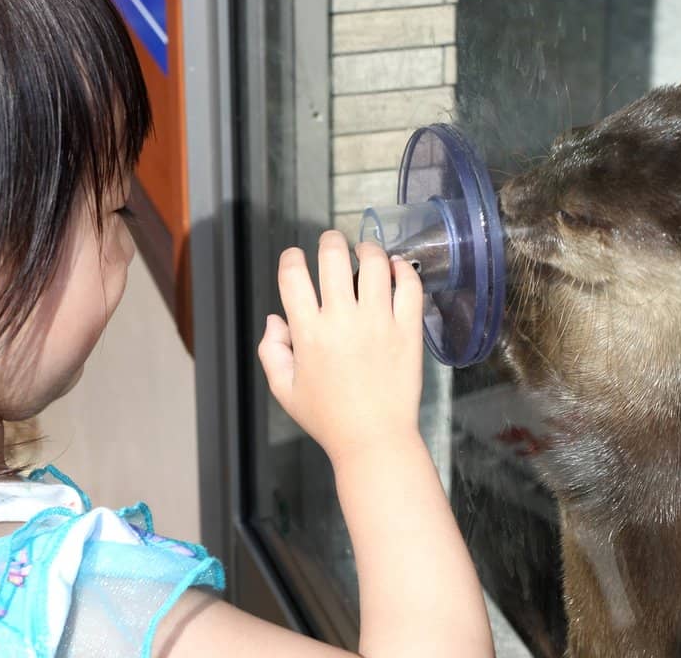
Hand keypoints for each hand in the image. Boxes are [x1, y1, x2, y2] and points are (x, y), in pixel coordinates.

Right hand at [258, 231, 423, 464]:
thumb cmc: (329, 419)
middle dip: (330, 240)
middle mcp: (342, 321)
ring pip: (374, 263)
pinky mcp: (407, 331)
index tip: (295, 258)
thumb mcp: (284, 390)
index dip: (291, 258)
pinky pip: (409, 286)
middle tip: (332, 243)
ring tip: (366, 253)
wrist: (374, 440)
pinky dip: (403, 270)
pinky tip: (396, 270)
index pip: (293, 275)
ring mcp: (378, 323)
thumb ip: (271, 351)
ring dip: (368, 250)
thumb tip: (276, 319)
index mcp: (308, 333)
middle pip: (333, 256)